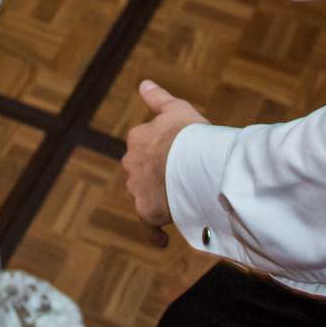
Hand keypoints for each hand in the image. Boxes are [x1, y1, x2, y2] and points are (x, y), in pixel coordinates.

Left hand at [121, 79, 208, 238]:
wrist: (194, 163)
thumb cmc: (190, 134)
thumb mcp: (177, 109)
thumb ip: (158, 99)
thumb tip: (143, 83)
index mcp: (138, 138)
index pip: (144, 147)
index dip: (161, 152)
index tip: (174, 157)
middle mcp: (131, 163)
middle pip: (142, 173)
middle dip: (156, 177)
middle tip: (181, 181)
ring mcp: (137, 188)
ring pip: (145, 196)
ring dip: (158, 200)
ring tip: (180, 205)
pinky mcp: (145, 211)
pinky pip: (148, 226)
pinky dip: (153, 234)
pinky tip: (161, 242)